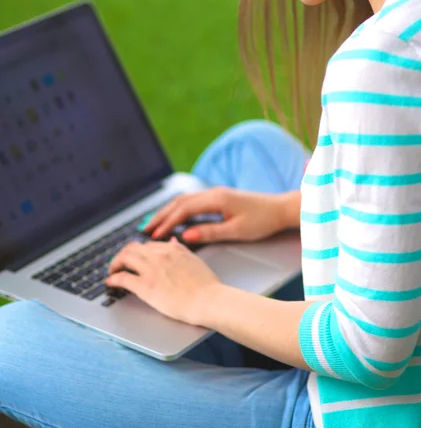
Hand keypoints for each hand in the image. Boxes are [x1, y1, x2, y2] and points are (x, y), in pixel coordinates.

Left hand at [106, 238, 220, 325]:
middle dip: (123, 254)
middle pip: (132, 248)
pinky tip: (110, 282)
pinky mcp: (145, 286)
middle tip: (120, 262)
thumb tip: (172, 241)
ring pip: (124, 258)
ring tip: (112, 270)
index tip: (135, 257)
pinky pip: (122, 278)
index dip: (138, 251)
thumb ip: (181, 250)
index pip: (148, 245)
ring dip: (115, 263)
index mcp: (172, 249)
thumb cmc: (207, 286)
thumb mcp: (194, 260)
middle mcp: (159, 255)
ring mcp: (151, 270)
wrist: (209, 300)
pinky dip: (113, 278)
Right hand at [145, 186, 293, 244]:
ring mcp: (216, 193)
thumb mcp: (237, 231)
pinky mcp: (219, 197)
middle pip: (180, 201)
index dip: (167, 221)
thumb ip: (210, 232)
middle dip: (161, 214)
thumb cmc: (263, 220)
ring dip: (168, 211)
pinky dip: (179, 209)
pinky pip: (193, 201)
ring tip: (154, 223)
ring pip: (185, 200)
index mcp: (217, 199)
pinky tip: (174, 218)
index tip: (154, 235)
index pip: (184, 209)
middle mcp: (213, 193)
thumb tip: (186, 235)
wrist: (281, 208)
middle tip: (144, 228)